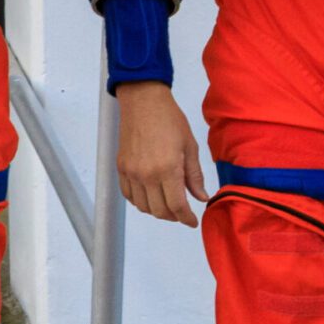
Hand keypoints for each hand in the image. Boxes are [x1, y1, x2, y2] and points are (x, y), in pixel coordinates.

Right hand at [114, 82, 206, 226]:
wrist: (143, 102)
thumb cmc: (169, 119)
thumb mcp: (190, 146)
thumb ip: (194, 175)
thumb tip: (201, 197)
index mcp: (167, 169)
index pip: (177, 206)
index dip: (186, 218)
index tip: (192, 221)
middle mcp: (146, 175)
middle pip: (159, 210)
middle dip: (173, 216)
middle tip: (182, 213)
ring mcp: (131, 172)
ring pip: (143, 206)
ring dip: (156, 210)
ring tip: (166, 205)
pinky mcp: (121, 168)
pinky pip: (128, 195)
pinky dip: (140, 201)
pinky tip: (149, 196)